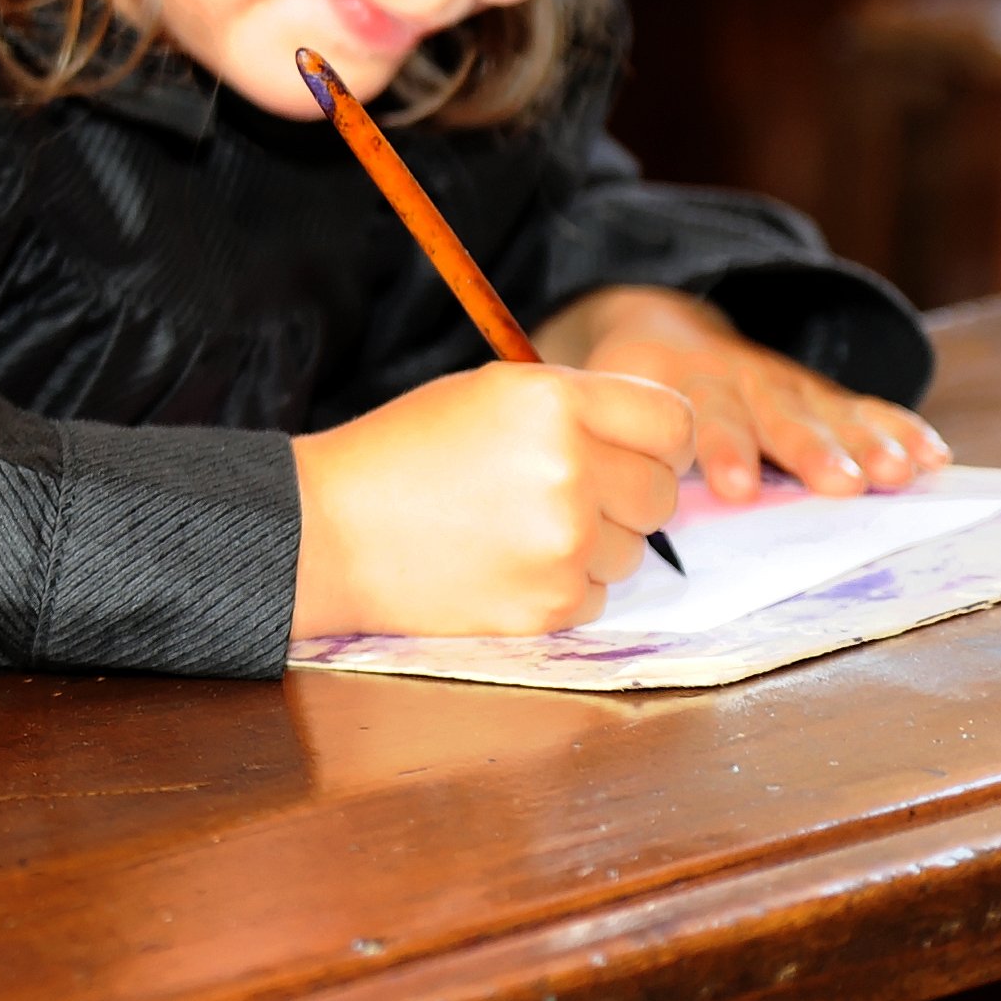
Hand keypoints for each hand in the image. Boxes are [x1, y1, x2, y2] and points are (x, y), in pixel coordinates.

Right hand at [291, 360, 695, 637]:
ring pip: (632, 549)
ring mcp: (563, 543)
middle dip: (626, 494)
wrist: (327, 530)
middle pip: (662, 492)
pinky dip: (561, 586)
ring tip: (514, 529)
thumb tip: (666, 446)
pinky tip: (502, 564)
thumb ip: (576, 407)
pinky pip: (598, 597)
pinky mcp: (549, 605)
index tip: (639, 452)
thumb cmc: (401, 453)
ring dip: (591, 543)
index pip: (673, 423)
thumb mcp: (485, 394)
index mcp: (552, 401)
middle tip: (561, 493)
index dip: (662, 440)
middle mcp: (569, 468)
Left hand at [536, 285, 950, 503]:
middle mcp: (735, 381)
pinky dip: (898, 430)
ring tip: (896, 474)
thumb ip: (625, 461)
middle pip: (776, 419)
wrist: (661, 328)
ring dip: (864, 444)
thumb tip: (623, 529)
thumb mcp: (612, 413)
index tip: (738, 488)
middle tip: (839, 484)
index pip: (701, 422)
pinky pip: (864, 409)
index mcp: (675, 388)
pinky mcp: (820, 393)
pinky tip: (932, 456)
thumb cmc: (631, 397)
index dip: (721, 452)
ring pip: (827, 414)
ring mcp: (783, 385)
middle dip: (810, 452)